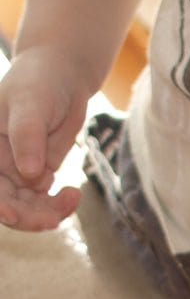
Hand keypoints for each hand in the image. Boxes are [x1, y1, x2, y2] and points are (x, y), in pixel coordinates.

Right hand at [0, 47, 88, 229]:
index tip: (13, 214)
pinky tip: (74, 195)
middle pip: (4, 202)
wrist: (62, 79)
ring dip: (47, 213)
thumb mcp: (30, 104)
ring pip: (26, 207)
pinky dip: (59, 205)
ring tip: (72, 199)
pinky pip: (45, 201)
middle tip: (54, 219)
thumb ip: (27, 136)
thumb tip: (30, 173)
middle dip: (27, 216)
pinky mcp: (38, 175)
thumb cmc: (38, 83)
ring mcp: (15, 172)